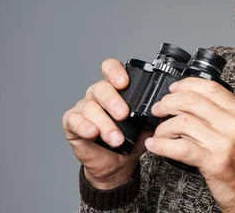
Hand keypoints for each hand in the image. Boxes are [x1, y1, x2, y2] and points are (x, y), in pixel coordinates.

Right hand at [62, 58, 151, 188]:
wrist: (117, 164)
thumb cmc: (131, 140)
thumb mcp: (146, 126)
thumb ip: (151, 115)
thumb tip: (162, 109)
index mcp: (116, 89)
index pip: (111, 69)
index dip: (115, 72)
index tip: (124, 83)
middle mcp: (98, 95)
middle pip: (101, 87)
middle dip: (113, 101)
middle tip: (123, 115)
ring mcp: (84, 108)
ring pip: (90, 107)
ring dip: (105, 123)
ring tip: (116, 139)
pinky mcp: (72, 123)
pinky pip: (74, 120)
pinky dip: (84, 126)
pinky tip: (93, 132)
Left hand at [145, 77, 234, 212]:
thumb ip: (225, 116)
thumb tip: (195, 103)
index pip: (210, 88)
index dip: (186, 85)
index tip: (173, 89)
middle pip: (193, 101)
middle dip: (168, 102)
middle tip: (159, 109)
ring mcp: (225, 143)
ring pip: (183, 122)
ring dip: (163, 127)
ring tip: (158, 133)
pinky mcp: (214, 162)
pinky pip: (179, 147)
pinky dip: (161, 145)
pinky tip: (155, 146)